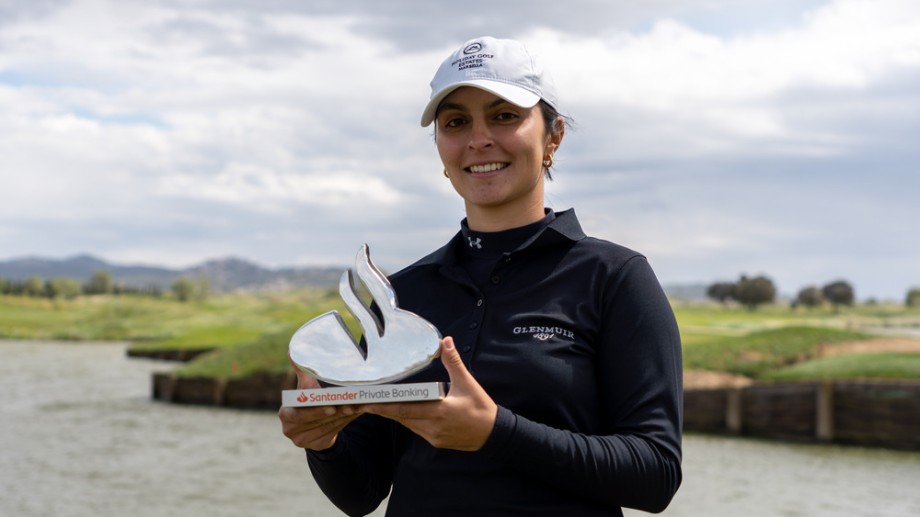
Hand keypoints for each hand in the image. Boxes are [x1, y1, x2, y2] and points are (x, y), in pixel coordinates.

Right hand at [278, 357, 360, 450]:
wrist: (312, 423)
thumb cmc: (309, 401)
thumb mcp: (304, 388)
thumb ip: (302, 372)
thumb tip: (292, 351)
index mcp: (285, 412)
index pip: (300, 412)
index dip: (316, 409)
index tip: (331, 405)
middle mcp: (290, 428)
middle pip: (315, 420)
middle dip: (334, 412)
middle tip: (350, 405)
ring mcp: (301, 439)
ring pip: (327, 426)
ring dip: (343, 416)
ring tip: (357, 406)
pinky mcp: (314, 445)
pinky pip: (333, 433)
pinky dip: (345, 422)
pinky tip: (355, 413)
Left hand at [362, 336, 497, 450]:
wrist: (493, 434)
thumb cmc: (480, 407)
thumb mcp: (467, 383)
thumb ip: (453, 362)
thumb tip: (445, 341)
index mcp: (439, 411)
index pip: (405, 409)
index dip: (384, 406)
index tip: (368, 402)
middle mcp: (432, 426)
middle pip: (401, 417)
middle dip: (383, 409)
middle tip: (365, 401)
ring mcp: (433, 436)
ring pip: (407, 424)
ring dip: (395, 414)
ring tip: (379, 404)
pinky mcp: (436, 441)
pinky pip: (416, 429)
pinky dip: (408, 420)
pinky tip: (403, 411)